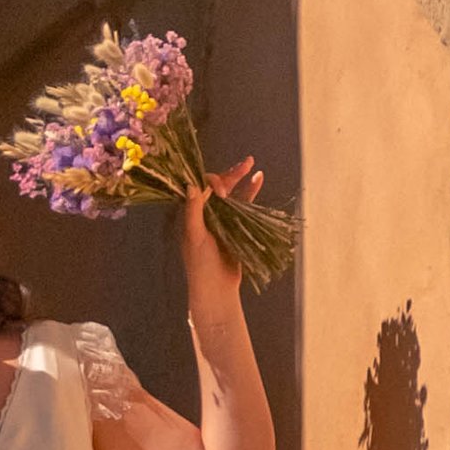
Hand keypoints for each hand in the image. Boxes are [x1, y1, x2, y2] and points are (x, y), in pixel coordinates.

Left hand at [183, 158, 263, 297]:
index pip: (200, 187)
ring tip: (252, 164)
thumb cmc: (200, 265)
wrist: (216, 288)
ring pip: (231, 193)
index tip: (223, 190)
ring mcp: (220, 219)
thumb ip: (193, 211)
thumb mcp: (195, 236)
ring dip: (241, 179)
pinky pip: (242, 206)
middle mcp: (203, 213)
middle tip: (248, 162)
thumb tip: (191, 184)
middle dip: (231, 173)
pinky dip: (250, 193)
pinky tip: (259, 179)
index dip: (212, 182)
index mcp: (190, 213)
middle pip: (217, 187)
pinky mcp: (233, 227)